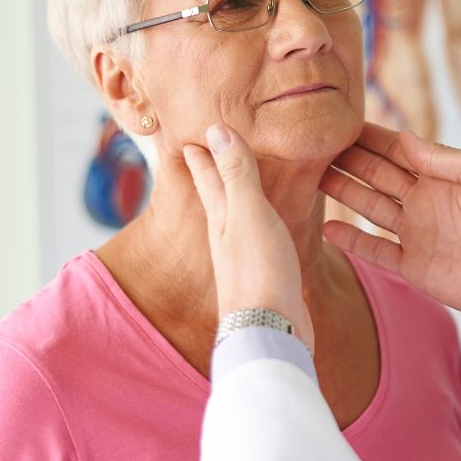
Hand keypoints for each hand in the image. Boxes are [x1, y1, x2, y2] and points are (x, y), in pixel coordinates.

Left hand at [184, 124, 314, 350]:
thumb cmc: (259, 271)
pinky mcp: (268, 271)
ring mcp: (246, 255)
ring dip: (235, 193)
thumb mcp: (249, 214)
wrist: (272, 329)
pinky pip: (261, 233)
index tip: (188, 134)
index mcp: (222, 217)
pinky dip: (261, 218)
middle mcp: (229, 235)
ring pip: (237, 214)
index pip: (206, 176)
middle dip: (209, 171)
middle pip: (216, 194)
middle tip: (202, 148)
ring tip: (238, 178)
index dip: (199, 153)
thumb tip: (217, 131)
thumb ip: (237, 173)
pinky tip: (269, 223)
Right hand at [322, 124, 460, 324]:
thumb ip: (440, 158)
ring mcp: (417, 233)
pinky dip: (351, 240)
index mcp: (442, 174)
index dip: (367, 136)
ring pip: (369, 208)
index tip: (335, 121)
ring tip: (307, 178)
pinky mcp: (415, 267)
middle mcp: (424, 200)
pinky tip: (325, 227)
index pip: (396, 149)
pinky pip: (375, 250)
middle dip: (345, 159)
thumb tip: (403, 136)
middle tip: (308, 144)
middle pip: (376, 175)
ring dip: (341, 193)